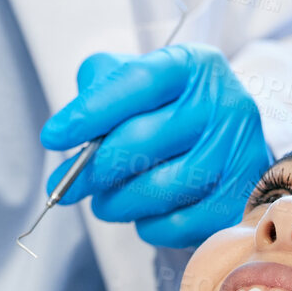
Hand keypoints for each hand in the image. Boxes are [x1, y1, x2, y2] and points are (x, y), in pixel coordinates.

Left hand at [41, 43, 270, 246]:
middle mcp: (225, 104)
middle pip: (141, 141)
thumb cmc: (171, 112)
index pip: (137, 81)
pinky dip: (148, 225)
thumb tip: (70, 124)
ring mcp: (238, 155)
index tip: (52, 137)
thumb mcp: (141, 81)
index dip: (90, 111)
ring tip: (104, 201)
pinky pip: (176, 224)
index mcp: (195, 66)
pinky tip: (145, 212)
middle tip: (65, 186)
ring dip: (115, 203)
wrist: (232, 147)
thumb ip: (102, 84)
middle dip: (92, 170)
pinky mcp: (239, 202)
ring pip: (156, 189)